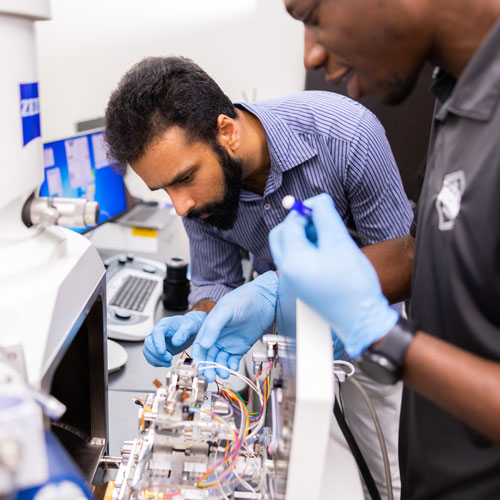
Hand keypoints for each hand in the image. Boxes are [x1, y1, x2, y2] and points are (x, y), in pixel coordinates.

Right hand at [142, 311, 205, 366]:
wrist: (191, 328)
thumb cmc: (190, 324)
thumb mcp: (190, 326)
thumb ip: (183, 333)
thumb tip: (176, 342)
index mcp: (165, 325)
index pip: (156, 333)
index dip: (157, 343)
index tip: (162, 352)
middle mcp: (158, 332)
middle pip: (148, 343)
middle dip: (157, 353)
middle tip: (169, 358)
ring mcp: (157, 341)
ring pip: (148, 351)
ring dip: (156, 359)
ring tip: (168, 362)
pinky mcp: (158, 349)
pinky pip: (151, 356)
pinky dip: (156, 362)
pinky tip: (166, 363)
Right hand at [191, 271, 277, 381]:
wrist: (266, 299)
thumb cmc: (245, 298)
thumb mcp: (226, 310)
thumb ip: (213, 326)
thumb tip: (203, 344)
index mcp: (210, 326)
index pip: (199, 346)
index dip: (198, 358)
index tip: (199, 368)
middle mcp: (218, 336)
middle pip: (208, 356)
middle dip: (208, 367)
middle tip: (211, 377)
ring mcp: (229, 342)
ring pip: (220, 360)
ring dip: (220, 368)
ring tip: (224, 373)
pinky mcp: (240, 346)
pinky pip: (233, 360)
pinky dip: (232, 366)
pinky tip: (233, 367)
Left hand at [269, 193, 396, 357]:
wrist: (362, 320)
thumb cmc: (353, 288)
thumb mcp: (340, 243)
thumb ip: (325, 216)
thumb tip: (317, 201)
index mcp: (292, 262)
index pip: (290, 225)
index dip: (304, 211)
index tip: (320, 206)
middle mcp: (287, 273)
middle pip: (281, 236)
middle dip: (298, 224)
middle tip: (319, 220)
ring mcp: (292, 281)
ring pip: (289, 248)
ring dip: (304, 236)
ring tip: (327, 237)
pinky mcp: (301, 287)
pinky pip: (297, 261)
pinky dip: (308, 250)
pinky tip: (327, 252)